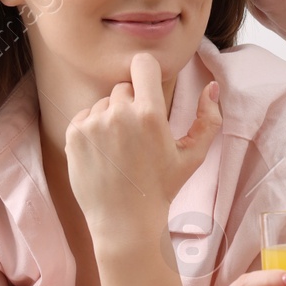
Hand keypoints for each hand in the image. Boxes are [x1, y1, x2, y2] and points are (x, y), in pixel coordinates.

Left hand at [64, 52, 221, 244]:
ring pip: (104, 102)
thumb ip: (209, 119)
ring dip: (112, 117)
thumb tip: (211, 86)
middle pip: (124, 87)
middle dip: (132, 103)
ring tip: (121, 148)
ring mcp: (93, 124)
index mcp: (150, 115)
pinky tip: (105, 153)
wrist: (124, 221)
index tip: (149, 87)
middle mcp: (119, 114)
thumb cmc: (162, 188)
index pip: (143, 63)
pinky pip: (85, 116)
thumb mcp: (193, 156)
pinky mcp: (74, 135)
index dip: (148, 72)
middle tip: (138, 135)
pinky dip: (93, 129)